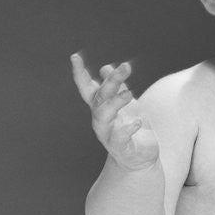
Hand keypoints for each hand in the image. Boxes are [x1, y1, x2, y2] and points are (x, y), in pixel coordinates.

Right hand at [71, 53, 158, 170]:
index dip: (79, 73)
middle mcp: (100, 120)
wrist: (139, 158)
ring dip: (115, 103)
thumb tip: (106, 67)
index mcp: (101, 107)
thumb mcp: (125, 105)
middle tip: (125, 67)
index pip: (87, 88)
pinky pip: (120, 139)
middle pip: (100, 98)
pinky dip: (127, 130)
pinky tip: (137, 122)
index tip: (74, 56)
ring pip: (103, 117)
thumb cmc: (130, 128)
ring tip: (129, 93)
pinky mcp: (122, 148)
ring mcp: (109, 134)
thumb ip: (116, 87)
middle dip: (111, 81)